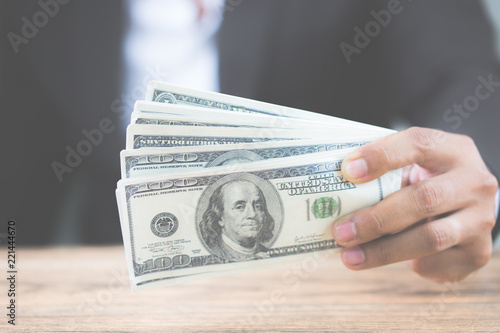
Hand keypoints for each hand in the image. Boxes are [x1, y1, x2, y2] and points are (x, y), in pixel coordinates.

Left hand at [332, 127, 497, 281]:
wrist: (467, 202)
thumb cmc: (425, 179)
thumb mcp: (411, 164)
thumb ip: (383, 171)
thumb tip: (333, 193)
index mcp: (453, 150)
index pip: (418, 144)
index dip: (381, 156)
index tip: (347, 171)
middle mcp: (474, 183)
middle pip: (424, 200)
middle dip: (376, 219)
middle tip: (341, 232)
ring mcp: (480, 219)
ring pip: (431, 238)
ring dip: (384, 251)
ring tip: (349, 257)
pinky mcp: (477, 252)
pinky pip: (437, 263)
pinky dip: (408, 264)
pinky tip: (386, 259)